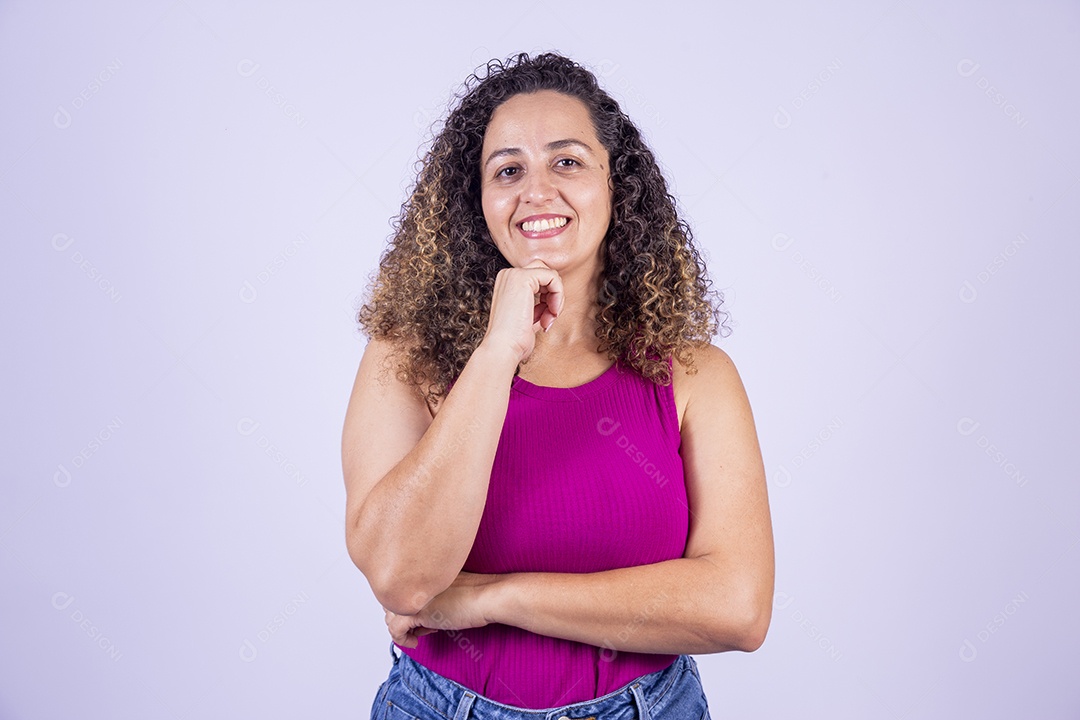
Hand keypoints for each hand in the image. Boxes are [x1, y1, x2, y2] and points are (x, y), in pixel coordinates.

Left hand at [383, 571, 502, 647]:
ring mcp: (413, 596)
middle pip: (391, 601)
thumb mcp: (450, 590)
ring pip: (389, 616)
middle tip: (421, 626)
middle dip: (402, 616)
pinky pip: (395, 630)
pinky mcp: (415, 613)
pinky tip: (415, 643)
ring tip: (421, 632)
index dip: (408, 604)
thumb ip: (432, 596)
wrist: (488, 596)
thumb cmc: (478, 594)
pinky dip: (402, 640)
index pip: (399, 588)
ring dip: (402, 627)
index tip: (422, 616)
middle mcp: (413, 581)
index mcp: (421, 571)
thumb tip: (420, 617)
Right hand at [482, 259, 563, 363]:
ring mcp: (514, 274)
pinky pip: (553, 277)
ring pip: (551, 275)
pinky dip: (559, 295)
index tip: (545, 320)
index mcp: (507, 283)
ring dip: (557, 298)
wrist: (503, 348)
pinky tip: (552, 312)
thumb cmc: (514, 341)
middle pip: (545, 274)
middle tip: (550, 317)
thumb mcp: (528, 319)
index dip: (548, 299)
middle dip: (554, 295)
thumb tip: (552, 302)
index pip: (538, 280)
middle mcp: (508, 275)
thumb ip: (537, 306)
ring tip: (549, 318)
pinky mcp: (523, 277)